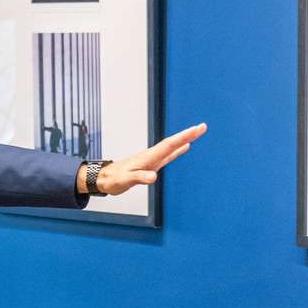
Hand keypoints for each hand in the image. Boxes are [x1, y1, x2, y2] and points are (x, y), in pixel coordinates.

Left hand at [89, 123, 206, 194]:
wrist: (105, 178)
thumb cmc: (114, 179)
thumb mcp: (126, 180)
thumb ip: (139, 177)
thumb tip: (153, 176)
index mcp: (148, 157)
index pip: (169, 145)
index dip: (183, 137)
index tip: (196, 129)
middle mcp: (152, 156)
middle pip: (173, 143)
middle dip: (188, 135)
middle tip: (203, 127)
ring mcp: (152, 159)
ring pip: (172, 147)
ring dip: (185, 140)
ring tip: (197, 132)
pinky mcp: (151, 164)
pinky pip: (168, 155)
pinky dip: (177, 151)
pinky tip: (184, 147)